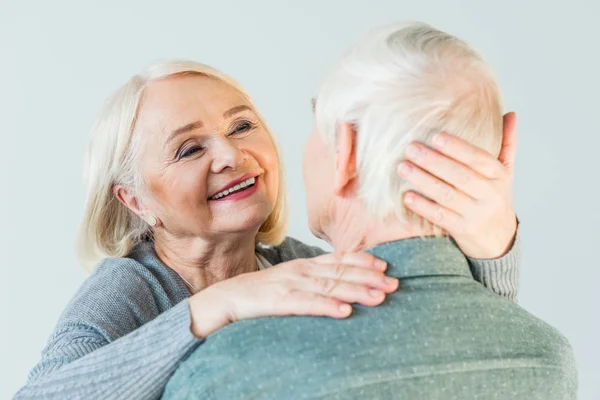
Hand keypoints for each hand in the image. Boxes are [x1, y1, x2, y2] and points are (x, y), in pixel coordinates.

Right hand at [188, 252, 398, 337]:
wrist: (225, 298)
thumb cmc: (260, 292)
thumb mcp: (290, 280)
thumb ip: (312, 279)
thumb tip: (338, 284)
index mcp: (304, 265)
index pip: (337, 259)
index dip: (362, 260)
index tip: (384, 264)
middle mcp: (300, 271)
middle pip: (339, 273)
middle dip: (368, 277)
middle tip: (393, 283)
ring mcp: (290, 285)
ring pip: (329, 287)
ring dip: (356, 291)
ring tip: (379, 297)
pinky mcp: (279, 302)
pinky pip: (306, 304)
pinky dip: (327, 307)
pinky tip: (344, 311)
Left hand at [398, 112, 517, 258]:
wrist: (499, 239)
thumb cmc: (495, 197)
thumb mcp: (505, 172)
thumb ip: (506, 143)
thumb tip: (510, 114)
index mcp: (499, 176)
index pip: (478, 158)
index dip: (457, 148)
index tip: (435, 136)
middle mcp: (490, 195)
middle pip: (459, 176)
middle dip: (433, 161)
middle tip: (411, 148)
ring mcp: (476, 214)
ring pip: (447, 195)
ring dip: (423, 181)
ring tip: (403, 167)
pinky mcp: (463, 230)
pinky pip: (440, 216)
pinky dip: (423, 207)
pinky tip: (406, 196)